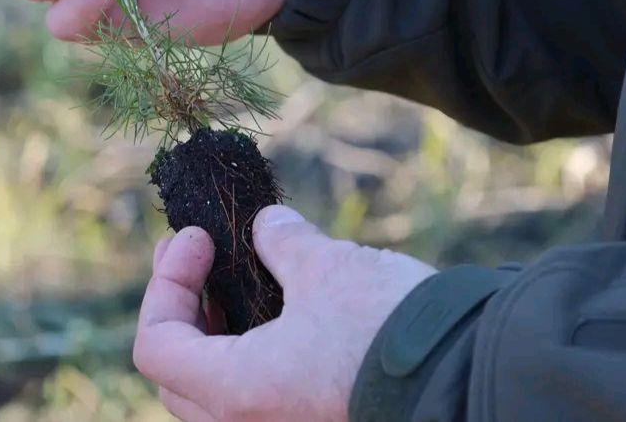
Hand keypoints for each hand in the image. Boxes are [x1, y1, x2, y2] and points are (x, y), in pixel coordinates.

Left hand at [134, 206, 435, 421]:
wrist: (469, 376)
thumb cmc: (389, 326)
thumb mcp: (327, 267)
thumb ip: (283, 243)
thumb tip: (266, 224)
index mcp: (236, 392)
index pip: (157, 346)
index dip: (166, 283)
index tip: (199, 238)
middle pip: (177, 375)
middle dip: (182, 306)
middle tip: (199, 253)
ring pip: (217, 391)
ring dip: (215, 330)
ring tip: (235, 275)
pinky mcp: (313, 421)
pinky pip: (258, 395)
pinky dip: (252, 351)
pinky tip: (278, 307)